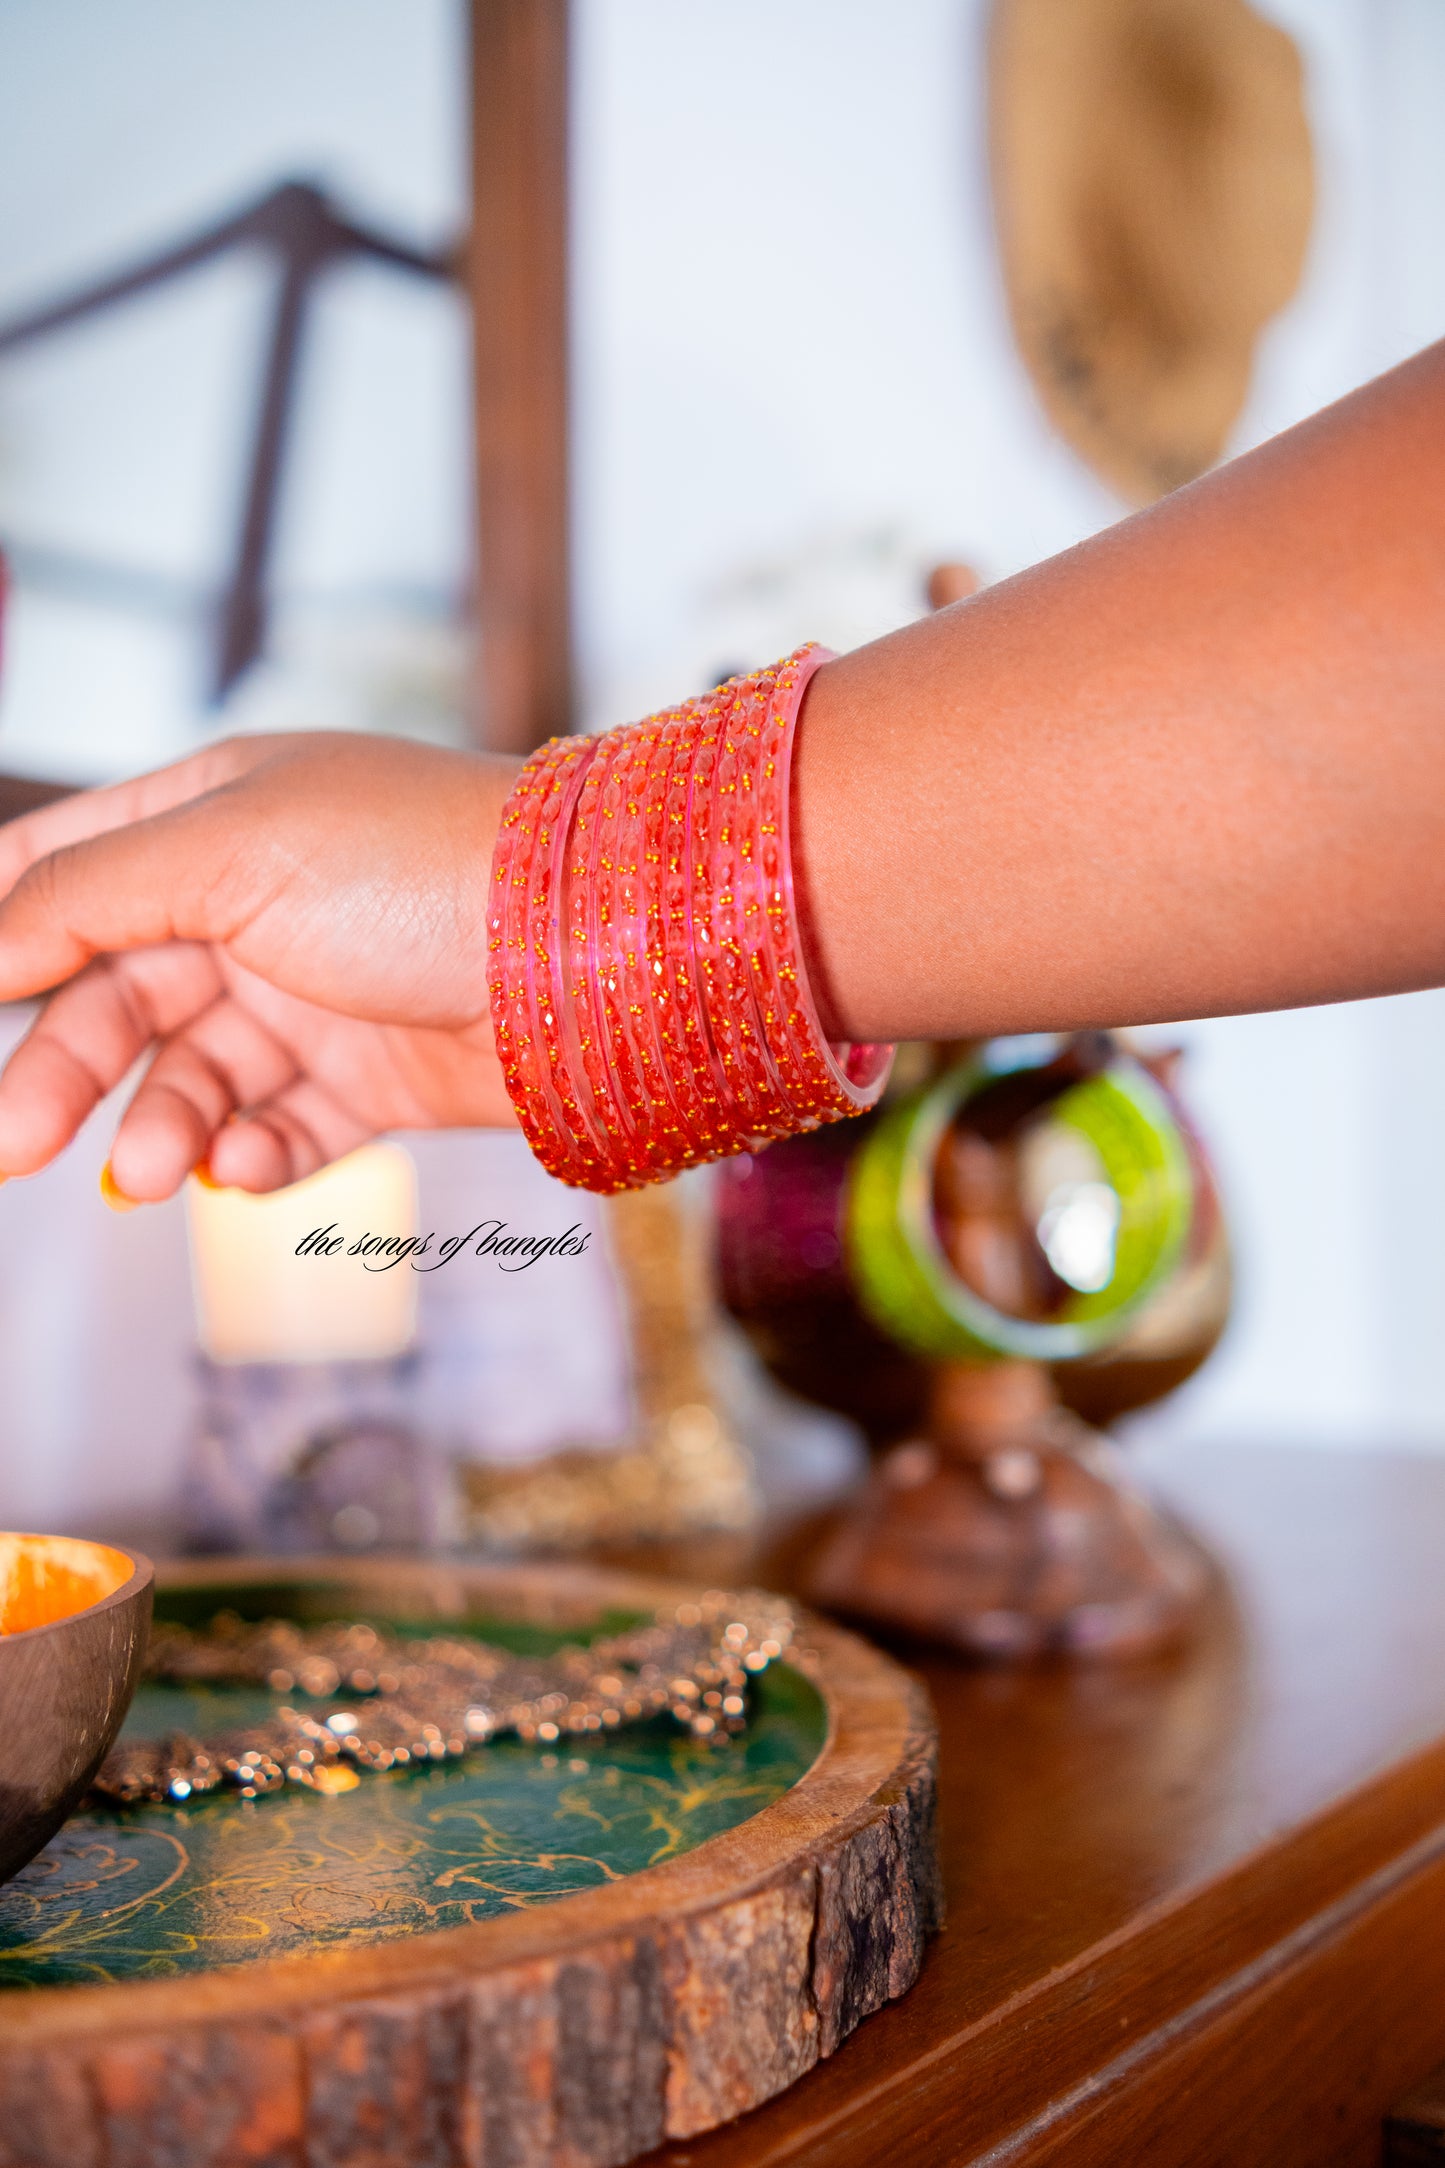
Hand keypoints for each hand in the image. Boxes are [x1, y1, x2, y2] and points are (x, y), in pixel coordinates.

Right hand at [0, 732, 521, 1201]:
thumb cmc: (414, 864)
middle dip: (63, 1069)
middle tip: (14, 1145)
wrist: (591, 949)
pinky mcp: (372, 1080)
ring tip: (155, 1168)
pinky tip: (245, 1166)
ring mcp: (313, 995)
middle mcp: (252, 904)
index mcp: (210, 816)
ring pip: (192, 1076)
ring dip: (160, 1125)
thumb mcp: (228, 851)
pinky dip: (252, 1157)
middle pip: (113, 995)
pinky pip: (280, 1132)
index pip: (60, 868)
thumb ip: (86, 894)